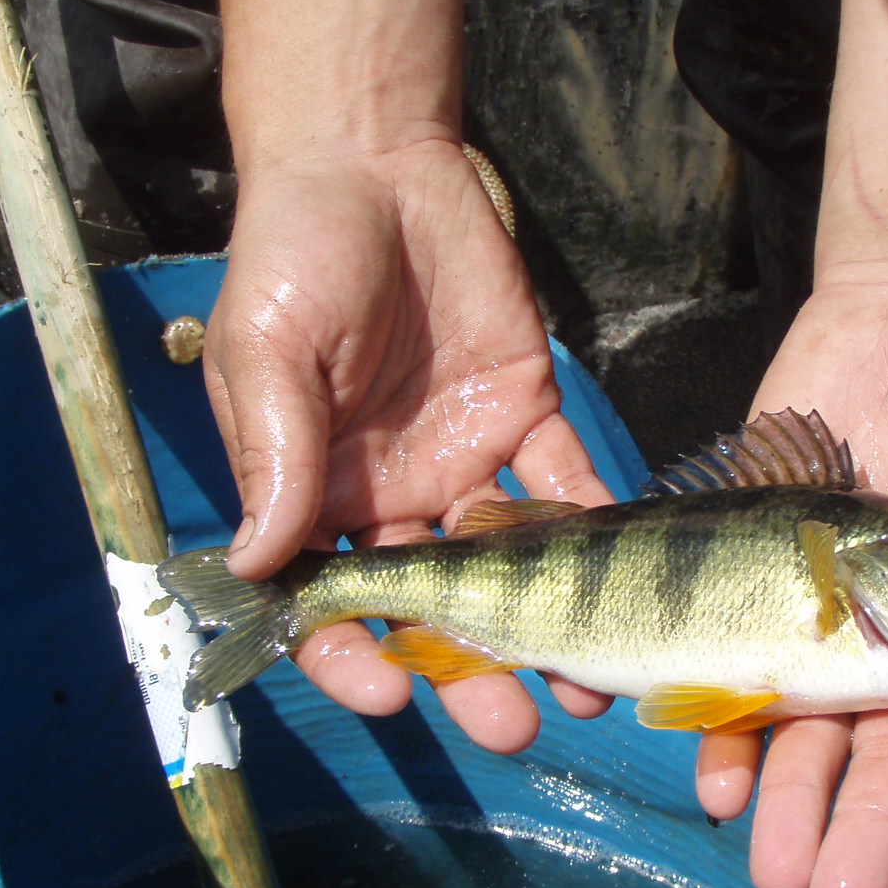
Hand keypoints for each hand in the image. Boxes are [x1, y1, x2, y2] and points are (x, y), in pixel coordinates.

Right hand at [204, 137, 615, 752]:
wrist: (372, 161)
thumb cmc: (292, 254)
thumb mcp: (265, 351)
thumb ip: (273, 454)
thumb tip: (259, 566)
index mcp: (315, 495)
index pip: (332, 604)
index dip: (351, 656)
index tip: (388, 692)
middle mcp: (392, 498)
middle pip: (436, 608)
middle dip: (473, 673)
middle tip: (514, 726)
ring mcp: (463, 463)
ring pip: (511, 569)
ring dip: (549, 629)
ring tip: (588, 685)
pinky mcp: (526, 415)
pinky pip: (565, 484)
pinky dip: (597, 527)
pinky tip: (629, 570)